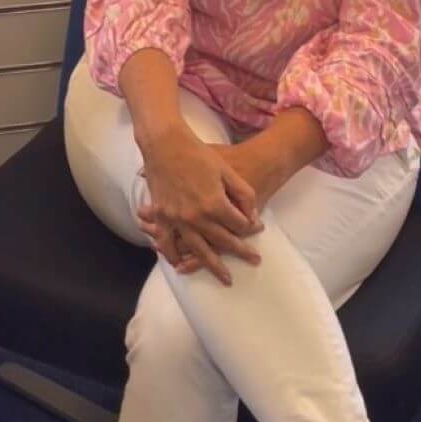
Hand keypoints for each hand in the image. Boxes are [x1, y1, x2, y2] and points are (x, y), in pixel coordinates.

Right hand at [137, 125, 262, 285]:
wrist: (165, 143)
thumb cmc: (198, 153)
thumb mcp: (227, 170)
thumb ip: (243, 195)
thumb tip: (252, 218)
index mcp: (215, 204)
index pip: (239, 226)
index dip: (251, 227)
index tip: (258, 228)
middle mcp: (197, 217)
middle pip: (223, 242)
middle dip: (241, 252)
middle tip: (254, 260)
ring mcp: (177, 219)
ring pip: (198, 251)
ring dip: (213, 266)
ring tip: (225, 277)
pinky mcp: (162, 216)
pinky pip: (167, 243)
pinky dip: (173, 255)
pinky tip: (180, 264)